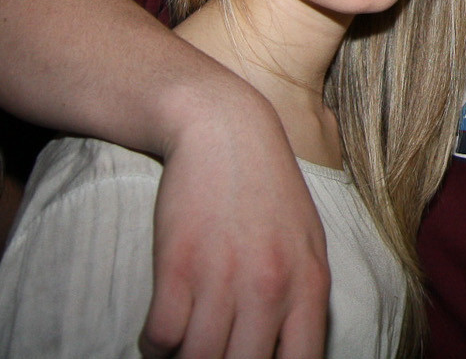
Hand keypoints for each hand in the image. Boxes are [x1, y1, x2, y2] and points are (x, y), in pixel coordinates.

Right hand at [139, 95, 330, 358]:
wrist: (224, 129)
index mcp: (309, 285)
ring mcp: (223, 278)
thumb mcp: (307, 243)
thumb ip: (303, 301)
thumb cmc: (267, 191)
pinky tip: (163, 330)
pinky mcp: (177, 265)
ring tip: (185, 347)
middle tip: (213, 353)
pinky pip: (161, 338)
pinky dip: (156, 345)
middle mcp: (270, 288)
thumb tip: (290, 354)